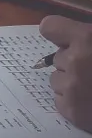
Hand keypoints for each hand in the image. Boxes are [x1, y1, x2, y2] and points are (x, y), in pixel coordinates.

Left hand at [40, 16, 91, 131]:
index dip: (59, 33)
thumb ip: (90, 36)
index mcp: (87, 39)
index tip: (68, 40)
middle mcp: (75, 60)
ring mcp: (71, 87)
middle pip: (58, 57)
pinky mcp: (71, 110)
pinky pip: (60, 100)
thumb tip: (75, 35)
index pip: (49, 27)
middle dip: (73, 61)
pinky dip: (73, 101)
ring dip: (71, 81)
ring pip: (57, 79)